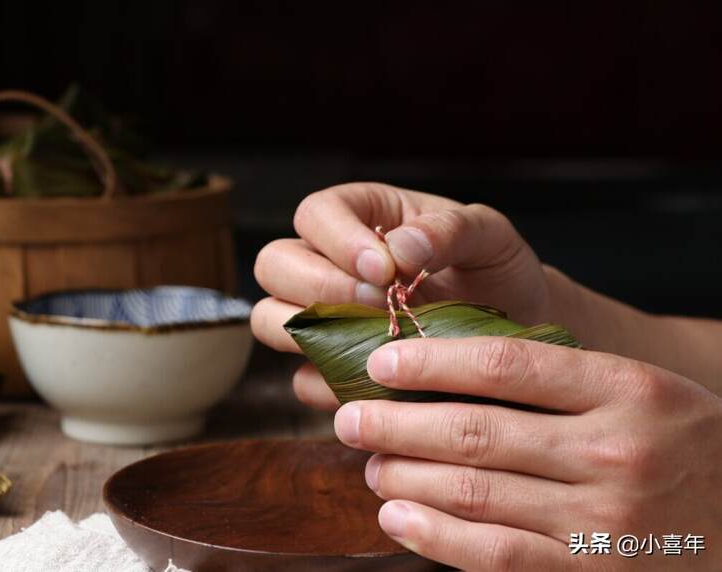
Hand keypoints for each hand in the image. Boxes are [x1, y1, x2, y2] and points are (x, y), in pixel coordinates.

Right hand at [252, 182, 575, 409]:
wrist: (516, 329)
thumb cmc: (496, 270)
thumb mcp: (489, 236)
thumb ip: (448, 230)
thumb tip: (399, 249)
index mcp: (360, 216)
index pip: (315, 214)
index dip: (338, 240)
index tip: (386, 270)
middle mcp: (328, 263)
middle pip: (274, 265)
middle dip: (317, 287)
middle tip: (377, 305)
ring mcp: (322, 318)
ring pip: (270, 320)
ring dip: (308, 335)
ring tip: (373, 343)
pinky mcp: (329, 369)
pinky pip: (302, 380)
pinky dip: (330, 384)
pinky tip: (379, 382)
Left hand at [331, 337, 721, 569]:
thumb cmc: (677, 445)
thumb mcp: (638, 391)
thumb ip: (558, 378)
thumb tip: (447, 370)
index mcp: (626, 389)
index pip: (507, 365)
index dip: (431, 362)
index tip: (382, 363)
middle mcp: (615, 452)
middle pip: (477, 432)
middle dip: (397, 424)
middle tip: (351, 416)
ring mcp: (604, 521)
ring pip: (476, 493)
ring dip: (406, 477)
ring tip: (370, 463)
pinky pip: (496, 556)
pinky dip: (436, 537)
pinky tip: (397, 517)